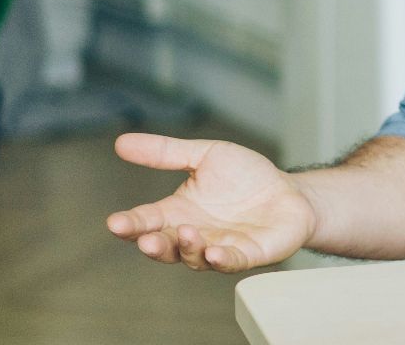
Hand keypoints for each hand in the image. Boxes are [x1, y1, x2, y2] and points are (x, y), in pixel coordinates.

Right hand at [104, 133, 317, 272]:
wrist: (289, 191)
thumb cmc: (245, 176)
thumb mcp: (205, 155)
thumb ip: (166, 152)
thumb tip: (122, 142)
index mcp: (178, 212)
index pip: (147, 221)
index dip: (130, 224)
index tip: (115, 222)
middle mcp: (193, 234)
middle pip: (165, 246)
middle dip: (153, 244)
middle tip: (145, 239)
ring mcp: (219, 247)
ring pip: (194, 256)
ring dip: (187, 248)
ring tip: (187, 233)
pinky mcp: (247, 254)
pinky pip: (230, 262)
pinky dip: (221, 260)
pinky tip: (214, 253)